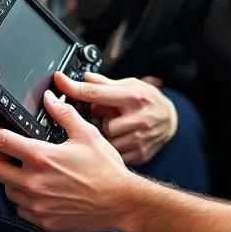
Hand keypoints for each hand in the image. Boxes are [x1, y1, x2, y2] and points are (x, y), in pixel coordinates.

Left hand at [0, 90, 133, 231]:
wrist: (120, 202)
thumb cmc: (106, 169)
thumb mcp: (87, 134)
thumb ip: (64, 114)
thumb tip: (49, 99)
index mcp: (42, 158)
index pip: (1, 141)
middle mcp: (35, 183)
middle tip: (11, 153)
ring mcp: (37, 205)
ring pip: (8, 190)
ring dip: (13, 179)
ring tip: (29, 172)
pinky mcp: (43, 221)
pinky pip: (21, 209)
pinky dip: (25, 199)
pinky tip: (40, 191)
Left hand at [54, 71, 176, 165]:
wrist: (171, 120)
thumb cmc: (148, 99)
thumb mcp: (130, 84)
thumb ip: (105, 83)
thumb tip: (83, 77)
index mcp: (133, 97)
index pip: (95, 92)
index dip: (73, 87)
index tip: (59, 82)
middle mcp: (138, 118)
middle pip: (98, 121)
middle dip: (97, 119)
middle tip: (105, 115)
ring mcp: (139, 138)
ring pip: (105, 140)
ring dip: (103, 135)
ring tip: (114, 127)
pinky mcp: (140, 154)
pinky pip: (114, 154)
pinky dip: (111, 149)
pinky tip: (118, 140)